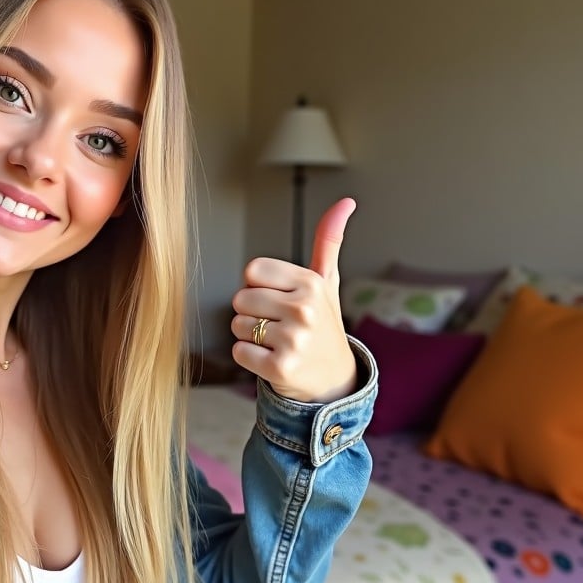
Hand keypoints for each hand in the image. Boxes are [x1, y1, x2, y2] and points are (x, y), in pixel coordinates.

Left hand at [230, 198, 357, 402]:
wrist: (335, 379)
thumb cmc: (322, 324)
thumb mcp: (326, 282)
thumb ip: (328, 241)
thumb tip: (345, 202)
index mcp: (311, 283)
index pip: (252, 271)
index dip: (258, 286)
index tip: (278, 299)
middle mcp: (305, 308)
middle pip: (240, 298)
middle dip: (252, 313)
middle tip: (278, 325)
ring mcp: (294, 339)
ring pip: (238, 325)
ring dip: (250, 336)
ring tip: (277, 342)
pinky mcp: (282, 367)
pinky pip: (239, 352)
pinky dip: (249, 358)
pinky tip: (272, 359)